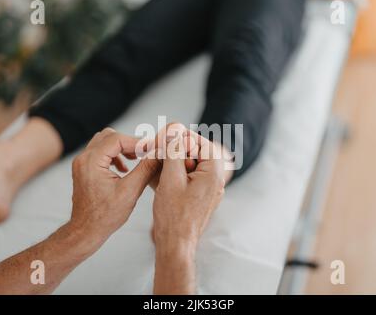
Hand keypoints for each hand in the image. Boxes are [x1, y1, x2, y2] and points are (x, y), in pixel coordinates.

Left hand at [69, 128, 158, 246]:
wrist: (86, 231)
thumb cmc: (105, 216)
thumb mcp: (130, 191)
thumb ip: (146, 169)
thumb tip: (159, 154)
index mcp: (92, 162)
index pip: (117, 139)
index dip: (138, 142)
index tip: (153, 148)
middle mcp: (83, 159)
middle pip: (110, 136)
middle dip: (129, 142)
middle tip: (146, 152)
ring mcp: (82, 163)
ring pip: (104, 142)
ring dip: (121, 147)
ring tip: (137, 158)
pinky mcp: (84, 169)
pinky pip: (100, 152)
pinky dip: (114, 154)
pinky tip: (125, 168)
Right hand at [152, 125, 225, 252]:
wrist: (176, 244)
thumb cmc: (174, 215)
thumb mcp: (171, 178)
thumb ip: (174, 152)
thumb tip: (175, 130)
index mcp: (213, 173)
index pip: (203, 143)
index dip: (184, 138)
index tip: (168, 137)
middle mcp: (216, 181)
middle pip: (199, 154)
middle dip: (179, 150)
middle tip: (161, 150)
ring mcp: (210, 190)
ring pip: (194, 166)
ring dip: (177, 162)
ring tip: (160, 163)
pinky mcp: (201, 197)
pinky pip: (191, 178)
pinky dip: (178, 174)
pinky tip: (164, 177)